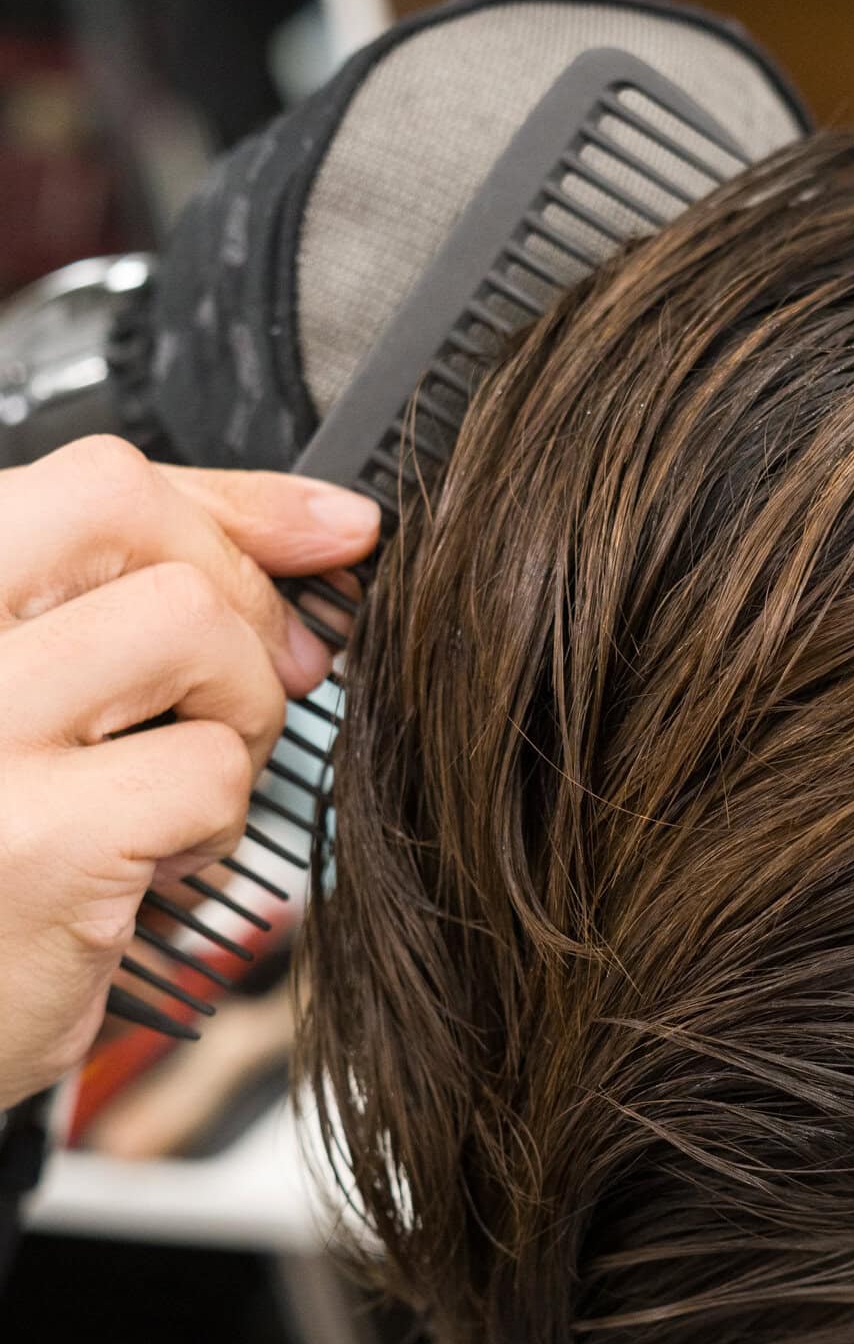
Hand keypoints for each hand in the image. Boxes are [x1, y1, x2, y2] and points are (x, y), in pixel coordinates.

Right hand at [0, 436, 379, 1112]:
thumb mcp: (36, 691)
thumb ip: (142, 590)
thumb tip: (326, 525)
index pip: (96, 480)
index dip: (237, 508)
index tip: (325, 537)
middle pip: (136, 521)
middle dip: (237, 599)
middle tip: (248, 689)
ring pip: (190, 628)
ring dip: (233, 712)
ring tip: (175, 786)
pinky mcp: (38, 843)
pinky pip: (208, 770)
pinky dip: (216, 822)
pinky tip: (152, 864)